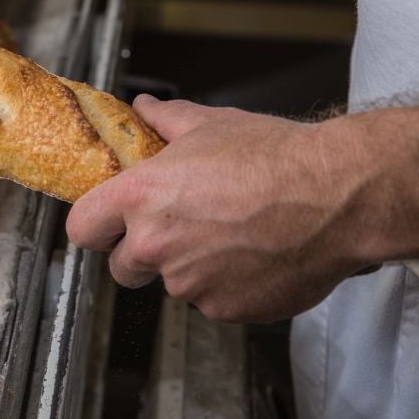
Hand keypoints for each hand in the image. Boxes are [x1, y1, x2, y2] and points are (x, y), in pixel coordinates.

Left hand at [67, 95, 373, 322]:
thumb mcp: (211, 124)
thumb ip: (165, 120)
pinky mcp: (225, 309)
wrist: (337, 196)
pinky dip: (227, 286)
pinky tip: (253, 255)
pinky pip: (213, 301)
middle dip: (141, 253)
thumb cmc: (277, 158)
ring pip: (173, 284)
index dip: (94, 225)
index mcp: (141, 197)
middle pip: (122, 268)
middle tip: (176, 229)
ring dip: (190, 268)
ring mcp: (190, 284)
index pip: (81, 228)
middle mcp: (158, 245)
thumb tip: (144, 109)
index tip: (106, 223)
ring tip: (230, 235)